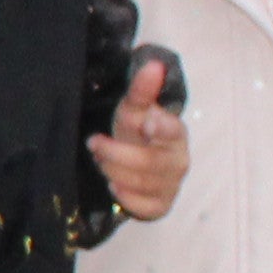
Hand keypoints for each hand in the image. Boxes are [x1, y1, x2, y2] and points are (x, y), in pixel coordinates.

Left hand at [92, 48, 189, 220]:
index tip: (146, 123)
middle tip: (94, 143)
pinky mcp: (160, 205)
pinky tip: (114, 186)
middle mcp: (178, 161)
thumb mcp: (135, 110)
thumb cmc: (138, 133)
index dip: (163, 129)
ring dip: (114, 171)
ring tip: (99, 160)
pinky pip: (145, 207)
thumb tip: (153, 65)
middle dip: (116, 153)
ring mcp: (171, 185)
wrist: (139, 161)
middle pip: (149, 162)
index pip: (174, 131)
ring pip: (142, 183)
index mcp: (175, 133)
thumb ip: (142, 90)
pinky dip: (126, 197)